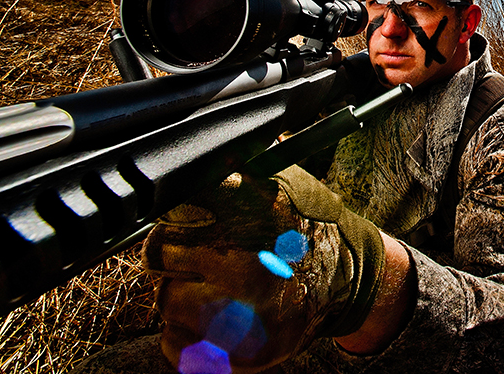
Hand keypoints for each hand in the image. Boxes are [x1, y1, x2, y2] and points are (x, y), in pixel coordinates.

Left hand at [142, 166, 385, 373]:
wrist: (345, 280)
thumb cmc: (302, 228)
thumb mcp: (280, 182)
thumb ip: (232, 171)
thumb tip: (187, 151)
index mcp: (250, 211)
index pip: (172, 206)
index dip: (177, 211)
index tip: (186, 216)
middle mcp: (243, 262)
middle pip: (158, 252)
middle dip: (177, 252)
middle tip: (208, 253)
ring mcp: (239, 313)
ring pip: (165, 298)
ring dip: (184, 293)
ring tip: (221, 285)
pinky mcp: (234, 352)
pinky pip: (175, 339)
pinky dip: (189, 330)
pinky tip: (221, 314)